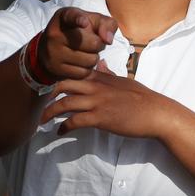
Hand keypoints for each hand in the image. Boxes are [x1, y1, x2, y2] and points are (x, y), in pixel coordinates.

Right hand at [38, 7, 117, 80]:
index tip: (84, 22)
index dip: (79, 19)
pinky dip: (87, 69)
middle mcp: (55, 34)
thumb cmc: (77, 31)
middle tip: (93, 42)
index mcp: (64, 16)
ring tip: (85, 52)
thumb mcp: (91, 21)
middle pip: (93, 43)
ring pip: (91, 60)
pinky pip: (84, 72)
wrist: (50, 48)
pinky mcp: (56, 69)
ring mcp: (54, 52)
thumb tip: (108, 40)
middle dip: (99, 44)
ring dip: (94, 57)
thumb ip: (106, 24)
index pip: (71, 16)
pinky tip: (80, 62)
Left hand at [44, 62, 183, 138]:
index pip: (73, 72)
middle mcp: (96, 87)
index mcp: (101, 77)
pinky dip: (64, 126)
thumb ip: (109, 74)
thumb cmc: (142, 98)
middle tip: (38, 102)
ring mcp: (97, 102)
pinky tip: (60, 131)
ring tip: (42, 120)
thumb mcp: (124, 81)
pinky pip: (74, 121)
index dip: (57, 78)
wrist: (156, 113)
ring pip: (64, 103)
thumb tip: (101, 64)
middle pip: (62, 84)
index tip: (47, 86)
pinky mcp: (100, 118)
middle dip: (47, 94)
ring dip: (49, 113)